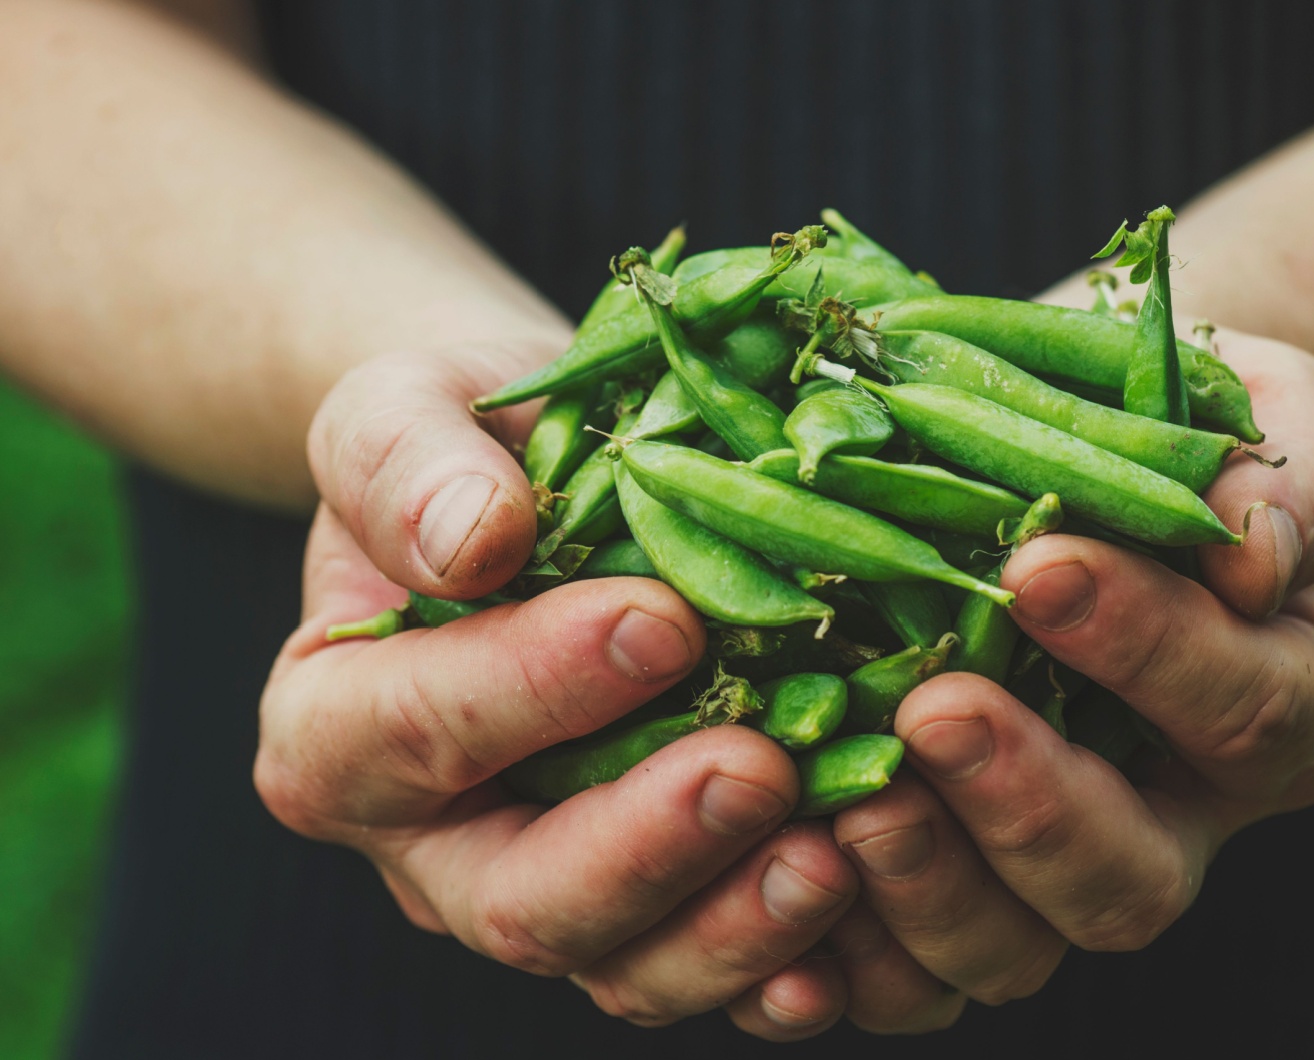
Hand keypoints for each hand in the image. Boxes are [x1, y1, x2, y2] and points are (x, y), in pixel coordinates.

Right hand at [256, 343, 859, 1040]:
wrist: (527, 496)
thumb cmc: (458, 448)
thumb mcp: (402, 408)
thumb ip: (406, 465)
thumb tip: (473, 538)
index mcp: (335, 727)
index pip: (414, 731)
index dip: (531, 689)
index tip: (659, 621)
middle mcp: (430, 842)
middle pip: (519, 899)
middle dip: (646, 846)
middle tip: (760, 769)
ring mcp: (541, 887)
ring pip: (623, 964)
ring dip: (732, 927)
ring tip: (835, 854)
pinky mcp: (644, 908)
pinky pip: (706, 967)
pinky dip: (783, 958)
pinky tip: (857, 908)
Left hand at [824, 327, 1313, 1031]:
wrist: (1098, 454)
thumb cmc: (1176, 420)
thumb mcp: (1256, 405)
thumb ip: (1283, 471)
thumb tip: (1257, 554)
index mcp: (1275, 702)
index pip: (1243, 709)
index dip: (1152, 650)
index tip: (1039, 567)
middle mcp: (1179, 813)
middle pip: (1131, 877)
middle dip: (1031, 803)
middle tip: (934, 709)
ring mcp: (1061, 867)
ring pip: (1020, 949)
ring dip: (932, 891)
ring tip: (854, 803)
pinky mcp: (961, 891)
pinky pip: (915, 975)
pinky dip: (852, 955)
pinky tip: (789, 875)